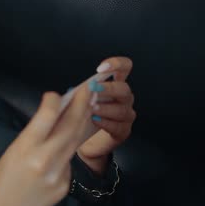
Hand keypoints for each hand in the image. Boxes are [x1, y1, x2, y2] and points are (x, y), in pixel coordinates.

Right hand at [0, 81, 98, 205]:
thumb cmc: (1, 183)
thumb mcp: (11, 152)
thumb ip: (32, 135)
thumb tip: (52, 115)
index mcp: (26, 149)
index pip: (47, 116)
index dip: (54, 100)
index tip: (54, 94)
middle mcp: (45, 160)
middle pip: (70, 126)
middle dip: (81, 104)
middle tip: (88, 90)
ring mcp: (59, 174)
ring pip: (75, 141)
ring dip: (82, 122)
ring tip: (86, 107)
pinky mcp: (65, 185)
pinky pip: (69, 161)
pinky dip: (67, 150)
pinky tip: (62, 147)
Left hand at [77, 57, 135, 171]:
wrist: (87, 142)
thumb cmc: (84, 117)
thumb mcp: (82, 100)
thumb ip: (84, 92)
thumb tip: (78, 89)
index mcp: (115, 85)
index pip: (125, 67)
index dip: (116, 64)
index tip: (100, 69)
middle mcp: (124, 99)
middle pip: (124, 89)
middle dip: (108, 89)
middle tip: (94, 90)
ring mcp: (126, 115)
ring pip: (121, 109)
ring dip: (105, 107)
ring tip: (92, 108)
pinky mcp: (123, 131)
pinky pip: (118, 125)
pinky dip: (105, 122)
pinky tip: (95, 120)